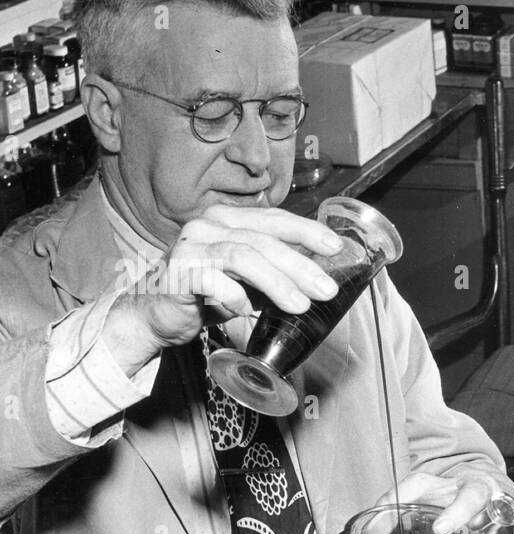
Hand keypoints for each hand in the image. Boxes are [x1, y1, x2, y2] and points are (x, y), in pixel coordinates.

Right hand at [111, 204, 345, 357]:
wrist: (157, 314)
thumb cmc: (207, 294)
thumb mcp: (248, 280)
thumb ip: (275, 272)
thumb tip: (319, 280)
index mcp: (228, 219)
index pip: (274, 219)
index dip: (307, 231)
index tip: (336, 248)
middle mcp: (209, 224)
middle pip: (264, 239)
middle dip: (301, 265)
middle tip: (327, 290)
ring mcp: (191, 245)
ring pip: (243, 256)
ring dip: (277, 283)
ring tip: (301, 306)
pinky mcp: (177, 271)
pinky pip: (212, 280)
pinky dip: (234, 296)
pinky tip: (246, 312)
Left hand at [374, 471, 513, 533]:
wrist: (480, 489)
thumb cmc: (449, 489)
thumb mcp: (422, 486)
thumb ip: (395, 501)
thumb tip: (370, 532)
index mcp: (479, 486)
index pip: (475, 495)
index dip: (461, 512)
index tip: (440, 530)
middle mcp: (500, 510)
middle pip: (501, 529)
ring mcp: (509, 533)